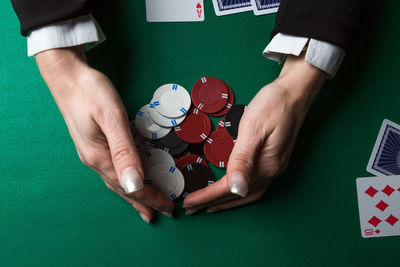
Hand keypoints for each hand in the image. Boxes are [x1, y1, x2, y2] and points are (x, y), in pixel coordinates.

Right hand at [35, 46, 173, 222]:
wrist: (68, 76)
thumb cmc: (91, 92)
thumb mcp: (112, 118)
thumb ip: (124, 151)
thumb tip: (134, 185)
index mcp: (100, 157)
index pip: (130, 187)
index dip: (151, 198)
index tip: (169, 206)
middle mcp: (95, 160)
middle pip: (123, 189)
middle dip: (145, 202)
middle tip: (164, 212)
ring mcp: (92, 153)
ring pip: (117, 182)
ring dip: (134, 196)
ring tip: (147, 208)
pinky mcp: (94, 145)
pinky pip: (113, 170)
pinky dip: (125, 181)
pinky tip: (129, 181)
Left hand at [183, 53, 325, 213]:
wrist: (294, 92)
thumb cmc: (273, 104)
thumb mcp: (254, 128)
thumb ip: (243, 159)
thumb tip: (236, 188)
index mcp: (265, 165)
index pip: (231, 188)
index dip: (208, 196)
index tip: (189, 202)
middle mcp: (272, 170)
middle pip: (239, 195)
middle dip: (214, 203)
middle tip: (192, 208)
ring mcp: (275, 166)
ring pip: (249, 193)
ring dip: (228, 202)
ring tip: (209, 206)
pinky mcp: (274, 159)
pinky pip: (254, 184)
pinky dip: (240, 192)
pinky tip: (232, 189)